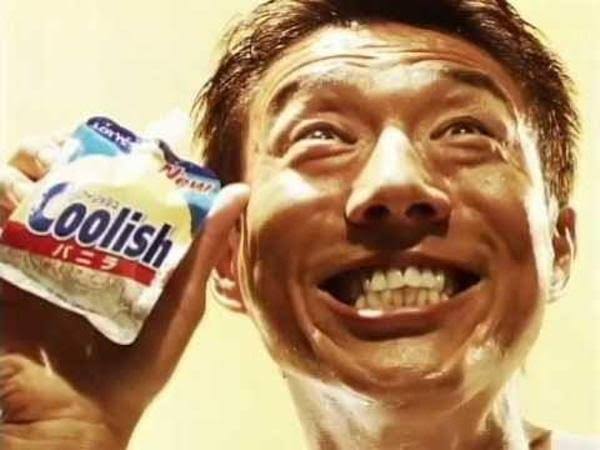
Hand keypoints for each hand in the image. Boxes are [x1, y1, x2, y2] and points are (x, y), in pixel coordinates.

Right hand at [0, 136, 248, 448]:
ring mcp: (23, 255)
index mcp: (106, 245)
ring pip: (11, 186)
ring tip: (46, 175)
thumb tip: (237, 192)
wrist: (77, 422)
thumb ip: (202, 252)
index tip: (122, 145)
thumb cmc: (133, 368)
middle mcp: (63, 242)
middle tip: (72, 156)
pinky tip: (15, 200)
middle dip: (58, 152)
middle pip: (49, 172)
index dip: (106, 153)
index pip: (100, 180)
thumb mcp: (178, 307)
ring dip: (26, 170)